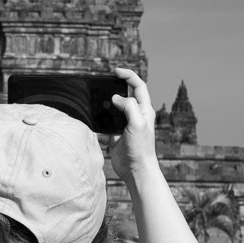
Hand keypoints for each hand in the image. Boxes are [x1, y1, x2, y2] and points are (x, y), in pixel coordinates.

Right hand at [108, 67, 158, 184]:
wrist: (136, 171)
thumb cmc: (141, 148)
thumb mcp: (137, 123)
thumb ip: (128, 106)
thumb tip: (116, 98)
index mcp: (144, 110)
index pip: (138, 86)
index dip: (128, 76)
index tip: (116, 72)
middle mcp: (135, 116)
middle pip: (124, 96)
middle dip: (114, 90)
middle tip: (103, 86)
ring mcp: (125, 126)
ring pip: (112, 111)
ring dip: (104, 109)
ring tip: (98, 109)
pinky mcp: (115, 136)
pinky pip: (105, 126)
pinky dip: (100, 126)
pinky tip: (99, 130)